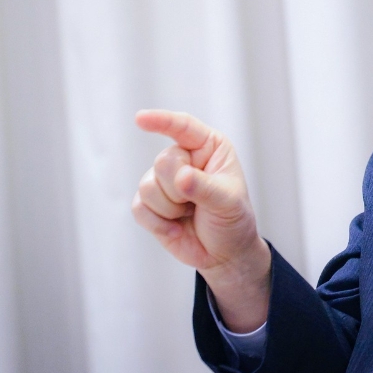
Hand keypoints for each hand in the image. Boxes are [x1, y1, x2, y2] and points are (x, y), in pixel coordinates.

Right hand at [132, 110, 270, 331]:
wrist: (224, 253)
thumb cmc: (233, 220)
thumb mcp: (228, 202)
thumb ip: (204, 187)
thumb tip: (180, 178)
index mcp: (209, 147)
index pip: (183, 127)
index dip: (162, 121)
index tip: (140, 118)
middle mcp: (184, 159)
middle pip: (162, 162)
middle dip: (180, 189)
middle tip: (198, 202)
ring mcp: (163, 181)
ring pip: (147, 186)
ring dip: (170, 208)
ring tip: (190, 213)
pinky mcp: (149, 204)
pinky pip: (139, 208)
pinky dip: (157, 223)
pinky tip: (176, 227)